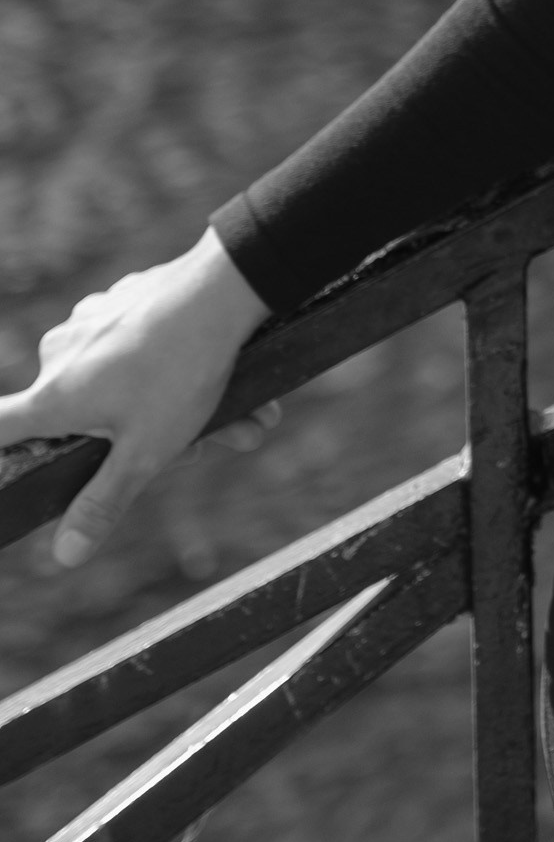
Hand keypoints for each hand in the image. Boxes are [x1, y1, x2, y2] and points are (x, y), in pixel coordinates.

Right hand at [0, 231, 275, 568]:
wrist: (224, 287)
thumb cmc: (179, 373)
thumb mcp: (145, 452)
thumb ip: (103, 502)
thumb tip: (65, 554)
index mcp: (54, 396)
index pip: (0, 430)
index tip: (6, 461)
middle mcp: (59, 354)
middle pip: (85, 414)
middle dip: (144, 439)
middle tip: (203, 446)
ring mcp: (89, 321)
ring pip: (122, 381)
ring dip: (174, 406)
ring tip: (242, 419)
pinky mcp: (120, 301)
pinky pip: (140, 347)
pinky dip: (174, 366)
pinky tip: (220, 375)